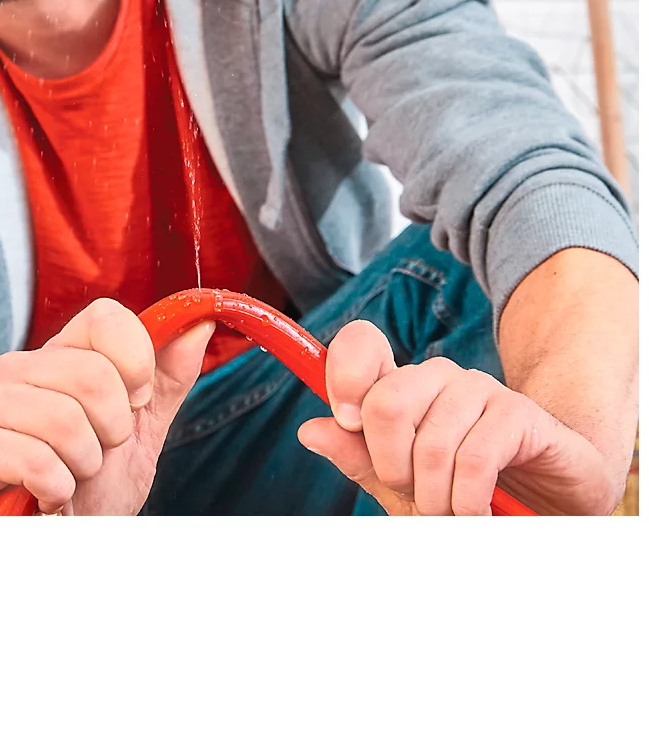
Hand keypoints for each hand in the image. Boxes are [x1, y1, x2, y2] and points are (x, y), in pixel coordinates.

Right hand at [0, 298, 214, 515]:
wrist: (42, 546)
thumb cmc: (90, 488)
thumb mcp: (141, 433)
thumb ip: (167, 377)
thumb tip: (199, 320)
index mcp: (60, 355)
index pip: (104, 317)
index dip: (136, 363)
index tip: (135, 405)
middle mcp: (18, 369)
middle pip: (93, 375)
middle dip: (113, 432)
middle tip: (96, 456)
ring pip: (65, 419)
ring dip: (84, 465)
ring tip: (69, 478)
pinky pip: (35, 459)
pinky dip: (56, 489)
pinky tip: (45, 496)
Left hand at [295, 320, 619, 514]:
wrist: (549, 499)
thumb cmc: (467, 489)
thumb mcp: (402, 483)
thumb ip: (357, 456)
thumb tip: (309, 429)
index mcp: (402, 385)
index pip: (360, 344)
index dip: (343, 377)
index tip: (348, 423)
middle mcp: (438, 376)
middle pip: (385, 403)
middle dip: (392, 467)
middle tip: (414, 494)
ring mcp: (480, 390)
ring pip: (431, 442)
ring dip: (434, 498)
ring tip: (450, 513)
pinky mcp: (520, 414)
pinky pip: (475, 458)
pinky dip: (467, 501)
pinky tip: (476, 514)